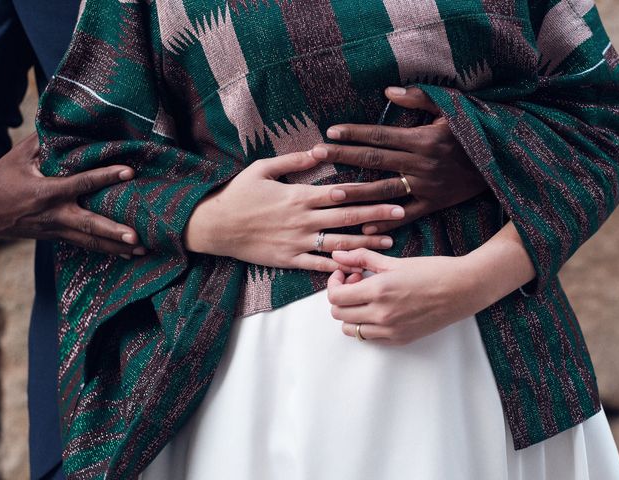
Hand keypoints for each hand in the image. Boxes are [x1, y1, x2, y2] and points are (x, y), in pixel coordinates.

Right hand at [0, 133, 144, 257]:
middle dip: (114, 232)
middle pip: (89, 224)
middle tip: (137, 237)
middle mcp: (55, 214)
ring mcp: (56, 229)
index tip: (129, 172)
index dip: (106, 176)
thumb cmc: (0, 180)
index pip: (82, 183)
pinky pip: (85, 245)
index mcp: (47, 191)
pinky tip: (127, 255)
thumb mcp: (20, 157)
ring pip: (90, 241)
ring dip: (117, 247)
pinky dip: (107, 251)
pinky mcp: (57, 237)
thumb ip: (45, 141)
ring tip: (142, 250)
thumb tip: (66, 120)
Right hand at [184, 151, 405, 272]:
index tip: (389, 189)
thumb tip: (318, 150)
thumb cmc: (237, 194)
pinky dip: (338, 265)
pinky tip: (357, 266)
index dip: (368, 192)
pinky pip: (318, 264)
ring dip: (365, 243)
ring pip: (338, 243)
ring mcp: (297, 242)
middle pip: (347, 217)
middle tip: (402, 212)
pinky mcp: (289, 259)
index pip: (341, 193)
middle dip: (377, 215)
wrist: (215, 226)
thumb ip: (292, 161)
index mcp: (299, 196)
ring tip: (389, 243)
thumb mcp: (262, 169)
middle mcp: (303, 220)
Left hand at [311, 86, 487, 233]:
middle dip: (343, 156)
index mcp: (421, 139)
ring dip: (356, 192)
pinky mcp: (434, 204)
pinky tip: (365, 228)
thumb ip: (420, 99)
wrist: (504, 161)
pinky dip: (386, 223)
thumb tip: (387, 92)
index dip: (353, 133)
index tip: (329, 132)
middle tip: (316, 155)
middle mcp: (419, 163)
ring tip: (331, 194)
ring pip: (384, 190)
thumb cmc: (476, 131)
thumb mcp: (453, 108)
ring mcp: (425, 186)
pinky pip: (406, 215)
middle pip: (373, 160)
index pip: (379, 135)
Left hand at [327, 221, 535, 344]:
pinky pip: (369, 337)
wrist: (463, 289)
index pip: (335, 297)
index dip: (334, 283)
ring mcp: (390, 330)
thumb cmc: (432, 270)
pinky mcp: (400, 339)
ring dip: (351, 313)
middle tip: (355, 282)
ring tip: (366, 297)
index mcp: (379, 291)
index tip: (345, 273)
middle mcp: (382, 314)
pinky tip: (378, 309)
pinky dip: (366, 324)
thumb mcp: (393, 261)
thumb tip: (337, 254)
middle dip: (340, 296)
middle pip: (338, 313)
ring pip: (350, 329)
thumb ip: (361, 258)